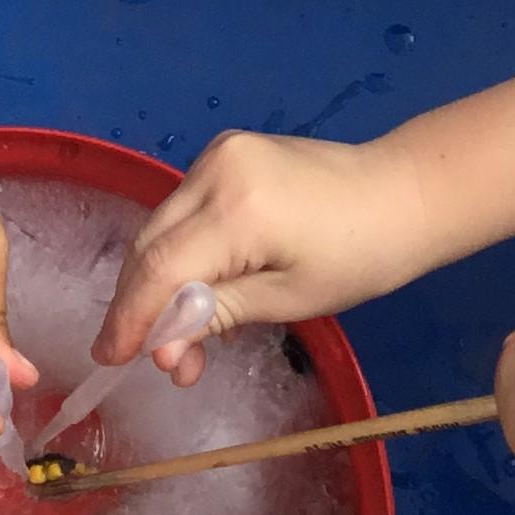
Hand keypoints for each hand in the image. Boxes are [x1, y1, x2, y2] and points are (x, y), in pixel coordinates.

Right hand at [93, 132, 434, 380]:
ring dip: (159, 283)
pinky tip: (196, 292)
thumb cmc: (361, 256)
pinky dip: (180, 252)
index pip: (160, 268)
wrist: (404, 193)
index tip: (110, 360)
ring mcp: (218, 154)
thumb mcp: (290, 300)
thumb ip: (217, 316)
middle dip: (141, 307)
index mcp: (238, 207)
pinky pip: (184, 211)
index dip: (131, 318)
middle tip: (151, 361)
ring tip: (180, 340)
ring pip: (162, 228)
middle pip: (151, 245)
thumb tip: (159, 352)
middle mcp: (216, 169)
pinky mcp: (225, 153)